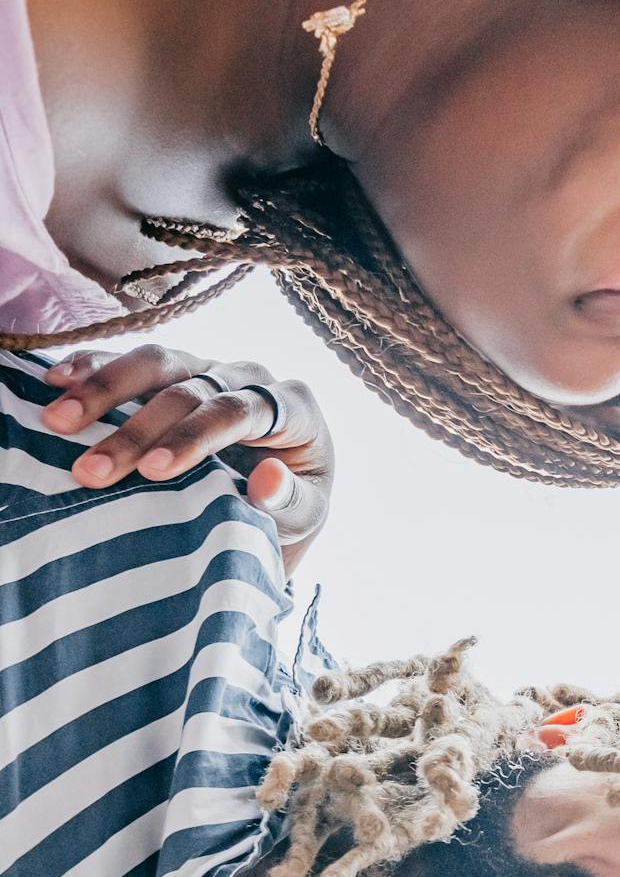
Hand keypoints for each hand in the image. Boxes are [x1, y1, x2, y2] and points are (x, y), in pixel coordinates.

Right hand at [40, 346, 334, 573]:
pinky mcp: (177, 369)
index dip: (193, 437)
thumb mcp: (305, 515)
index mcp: (293, 406)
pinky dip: (95, 367)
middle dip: (135, 430)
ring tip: (58, 419)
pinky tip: (57, 381)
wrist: (283, 488)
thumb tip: (268, 479)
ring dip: (103, 390)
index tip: (153, 470)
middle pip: (189, 390)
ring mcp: (211, 366)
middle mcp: (250, 376)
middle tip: (91, 470)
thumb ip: (292, 502)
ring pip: (157, 364)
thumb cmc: (294, 504)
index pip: (239, 412)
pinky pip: (134, 361)